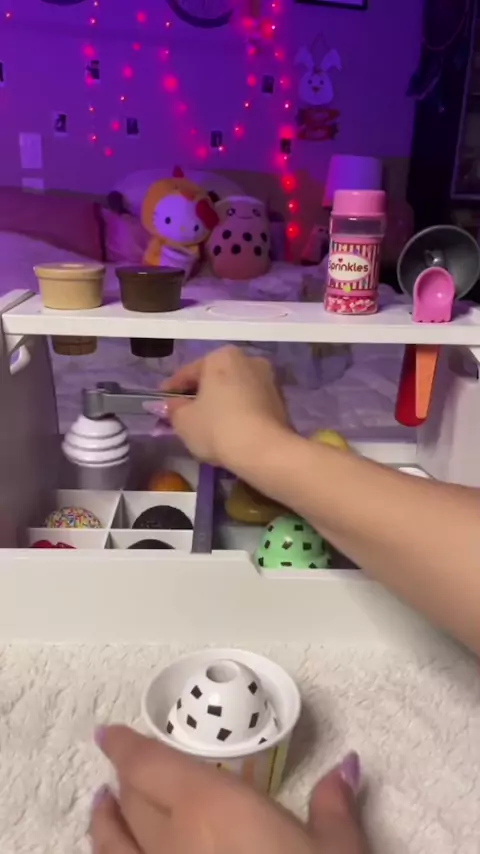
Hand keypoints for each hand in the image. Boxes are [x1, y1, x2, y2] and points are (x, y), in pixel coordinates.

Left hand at [89, 725, 368, 853]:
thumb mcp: (339, 851)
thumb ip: (333, 805)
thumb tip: (344, 766)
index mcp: (211, 807)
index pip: (150, 766)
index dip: (125, 746)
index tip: (110, 734)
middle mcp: (172, 840)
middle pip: (132, 799)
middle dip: (127, 778)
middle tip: (130, 765)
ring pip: (112, 845)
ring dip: (105, 820)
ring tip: (103, 802)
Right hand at [159, 346, 289, 469]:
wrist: (263, 450)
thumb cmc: (217, 427)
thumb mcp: (184, 420)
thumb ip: (174, 409)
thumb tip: (173, 405)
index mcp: (222, 356)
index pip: (189, 371)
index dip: (172, 388)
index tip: (161, 400)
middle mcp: (248, 360)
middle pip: (215, 378)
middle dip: (199, 394)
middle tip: (183, 413)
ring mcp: (268, 380)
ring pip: (234, 391)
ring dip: (220, 403)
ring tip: (206, 424)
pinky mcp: (280, 401)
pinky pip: (249, 404)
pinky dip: (237, 413)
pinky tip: (228, 430)